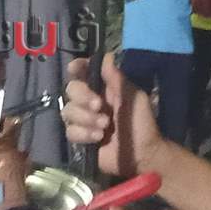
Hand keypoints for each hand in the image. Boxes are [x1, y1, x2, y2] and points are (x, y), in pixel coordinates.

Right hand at [60, 54, 163, 176]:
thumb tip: (106, 56)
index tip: (74, 68)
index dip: (77, 67)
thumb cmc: (141, 123)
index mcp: (104, 88)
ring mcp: (84, 120)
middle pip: (71, 89)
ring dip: (87, 118)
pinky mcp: (80, 138)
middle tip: (99, 106)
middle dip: (83, 97)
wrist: (142, 154)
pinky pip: (70, 131)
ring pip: (68, 111)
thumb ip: (117, 79)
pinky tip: (98, 138)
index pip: (84, 72)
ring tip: (105, 126)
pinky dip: (84, 133)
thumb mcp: (133, 97)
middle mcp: (90, 101)